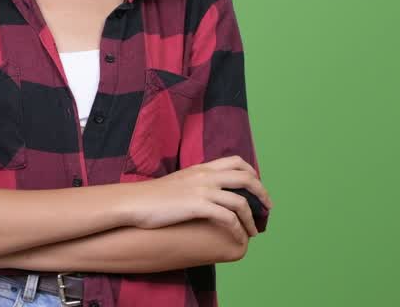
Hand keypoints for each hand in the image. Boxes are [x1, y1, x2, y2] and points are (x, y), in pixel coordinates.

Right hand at [131, 156, 271, 239]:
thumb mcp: (178, 182)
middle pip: (246, 178)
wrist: (133, 202)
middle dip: (262, 194)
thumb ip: (195, 183)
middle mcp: (205, 176)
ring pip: (241, 200)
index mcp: (201, 168)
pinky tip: (238, 237)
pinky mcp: (197, 206)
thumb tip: (206, 193)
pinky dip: (238, 229)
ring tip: (254, 231)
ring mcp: (202, 190)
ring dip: (252, 218)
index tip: (257, 188)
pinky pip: (228, 218)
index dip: (253, 173)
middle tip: (267, 208)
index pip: (237, 161)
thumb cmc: (151, 197)